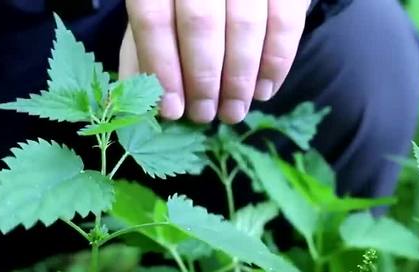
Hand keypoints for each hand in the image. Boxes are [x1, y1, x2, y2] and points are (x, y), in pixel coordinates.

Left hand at [121, 0, 310, 123]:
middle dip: (203, 79)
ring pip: (245, 25)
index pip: (154, 20)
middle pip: (200, 23)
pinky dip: (275, 63)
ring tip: (233, 112)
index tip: (172, 110)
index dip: (162, 69)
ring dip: (240, 79)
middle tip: (205, 115)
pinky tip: (263, 91)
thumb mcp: (156, 23)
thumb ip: (142, 59)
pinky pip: (284, 23)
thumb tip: (135, 109)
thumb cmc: (183, 5)